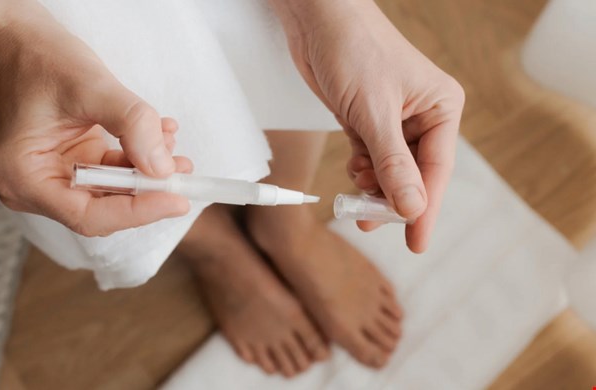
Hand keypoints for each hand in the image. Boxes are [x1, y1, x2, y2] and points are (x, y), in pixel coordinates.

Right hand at [0, 1, 191, 236]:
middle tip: (183, 172)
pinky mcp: (75, 160)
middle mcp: (38, 184)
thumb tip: (163, 166)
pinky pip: (115, 169)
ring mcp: (58, 173)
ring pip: (116, 188)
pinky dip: (140, 154)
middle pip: (106, 206)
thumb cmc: (38, 57)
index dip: (138, 211)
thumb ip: (131, 124)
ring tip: (174, 147)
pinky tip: (159, 133)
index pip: (90, 215)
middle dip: (149, 189)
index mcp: (26, 176)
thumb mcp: (89, 86)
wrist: (20, 40)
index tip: (177, 200)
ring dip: (150, 170)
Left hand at [272, 0, 464, 252]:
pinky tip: (353, 174)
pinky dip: (362, 171)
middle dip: (393, 200)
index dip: (425, 209)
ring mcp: (394, 119)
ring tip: (357, 198)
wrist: (318, 20)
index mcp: (441, 107)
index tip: (416, 243)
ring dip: (373, 187)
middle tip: (372, 223)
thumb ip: (393, 164)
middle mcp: (422, 115)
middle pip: (414, 174)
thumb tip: (412, 208)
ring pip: (390, 169)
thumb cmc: (354, 50)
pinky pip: (371, 158)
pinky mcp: (368, 120)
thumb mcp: (374, 113)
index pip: (437, 170)